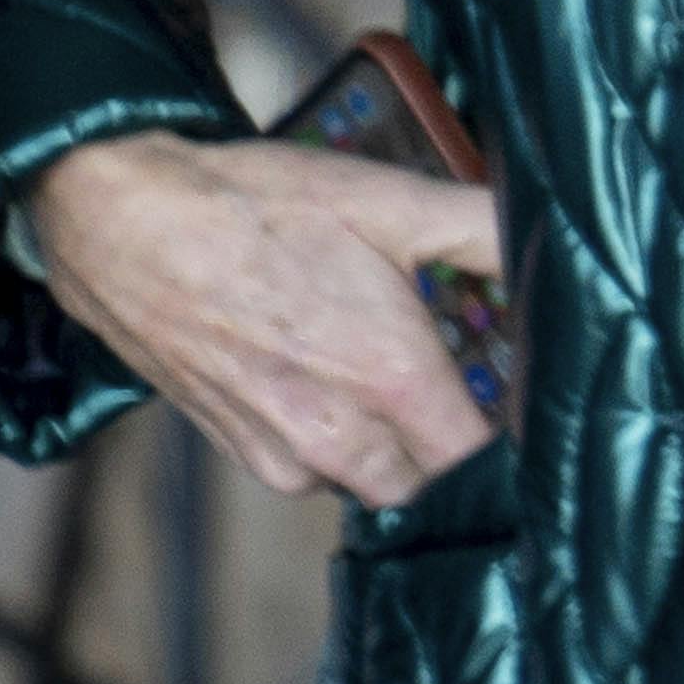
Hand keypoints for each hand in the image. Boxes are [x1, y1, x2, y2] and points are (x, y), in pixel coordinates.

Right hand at [21, 134, 502, 506]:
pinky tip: (326, 384)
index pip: (477, 455)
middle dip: (446, 447)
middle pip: (422, 481)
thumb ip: (487, 232)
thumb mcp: (397, 202)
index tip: (518, 400)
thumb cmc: (264, 208)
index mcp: (391, 379)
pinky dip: (326, 444)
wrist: (127, 223)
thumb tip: (556, 246)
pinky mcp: (229, 445)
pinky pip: (302, 471)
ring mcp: (275, 448)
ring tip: (392, 383)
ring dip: (384, 450)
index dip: (508, 433)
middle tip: (461, 390)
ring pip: (360, 481)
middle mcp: (334, 434)